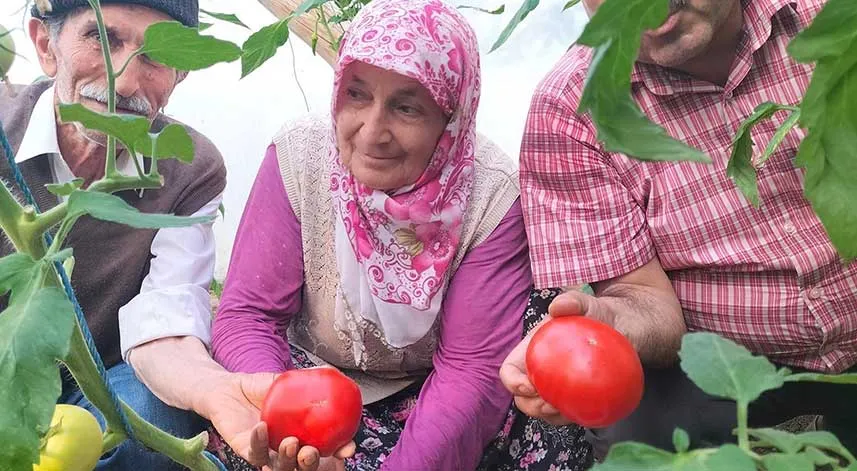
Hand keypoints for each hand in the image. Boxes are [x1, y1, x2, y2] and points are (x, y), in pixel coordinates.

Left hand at [202, 372, 354, 469]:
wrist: (229, 387)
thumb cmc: (259, 387)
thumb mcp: (286, 380)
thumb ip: (308, 378)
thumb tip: (333, 371)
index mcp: (302, 433)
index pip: (325, 448)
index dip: (338, 451)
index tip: (347, 448)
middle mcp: (286, 446)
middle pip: (303, 465)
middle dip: (311, 464)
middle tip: (313, 452)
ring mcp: (267, 450)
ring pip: (280, 466)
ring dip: (287, 458)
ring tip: (291, 442)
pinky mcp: (246, 450)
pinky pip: (255, 452)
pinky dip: (259, 442)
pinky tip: (261, 427)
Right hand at [499, 290, 611, 424]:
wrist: (626, 328)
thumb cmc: (600, 315)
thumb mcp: (587, 304)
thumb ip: (572, 301)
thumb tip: (558, 307)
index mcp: (533, 351)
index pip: (510, 370)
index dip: (512, 381)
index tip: (528, 386)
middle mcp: (541, 372)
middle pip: (523, 398)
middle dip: (532, 406)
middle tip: (550, 404)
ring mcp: (559, 387)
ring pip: (544, 411)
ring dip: (552, 417)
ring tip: (567, 411)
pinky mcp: (578, 398)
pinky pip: (570, 414)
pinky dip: (574, 417)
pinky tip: (588, 413)